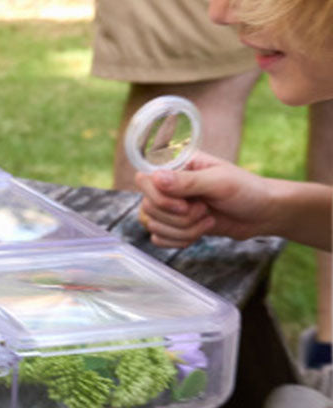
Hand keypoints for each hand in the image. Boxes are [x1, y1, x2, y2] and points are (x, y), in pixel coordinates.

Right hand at [134, 153, 273, 246]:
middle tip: (204, 210)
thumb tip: (154, 178)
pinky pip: (159, 239)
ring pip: (154, 226)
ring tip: (207, 220)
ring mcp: (171, 207)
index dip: (159, 197)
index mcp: (176, 166)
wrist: (263, 214)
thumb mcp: (219, 182)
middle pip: (148, 208)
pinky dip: (179, 241)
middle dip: (179, 218)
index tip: (184, 204)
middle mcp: (169, 186)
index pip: (144, 180)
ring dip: (184, 230)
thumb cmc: (246, 190)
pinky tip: (199, 232)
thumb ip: (186, 181)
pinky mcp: (176, 225)